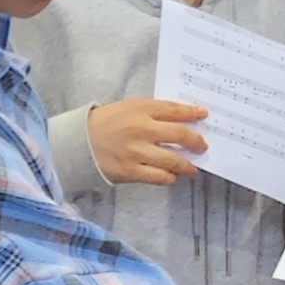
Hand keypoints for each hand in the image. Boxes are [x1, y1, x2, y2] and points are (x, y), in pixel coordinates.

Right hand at [87, 99, 205, 186]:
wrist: (79, 143)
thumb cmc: (106, 123)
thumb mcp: (129, 107)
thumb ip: (153, 111)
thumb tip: (181, 118)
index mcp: (140, 109)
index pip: (174, 110)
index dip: (193, 113)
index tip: (204, 115)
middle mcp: (141, 129)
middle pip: (180, 135)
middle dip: (196, 142)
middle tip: (202, 146)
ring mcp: (136, 152)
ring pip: (173, 160)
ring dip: (187, 165)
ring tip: (192, 167)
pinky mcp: (131, 171)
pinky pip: (159, 177)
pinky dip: (170, 177)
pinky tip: (172, 176)